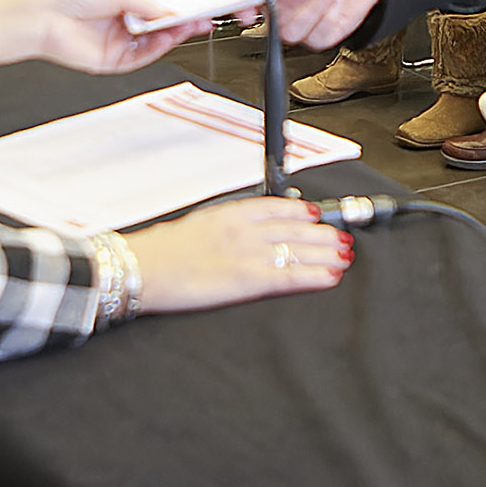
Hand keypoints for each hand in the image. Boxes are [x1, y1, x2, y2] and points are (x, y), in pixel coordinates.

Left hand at [0, 0, 230, 73]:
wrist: (44, 18)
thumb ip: (148, 2)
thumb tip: (172, 10)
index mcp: (130, 3)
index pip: (165, 6)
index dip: (187, 6)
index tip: (206, 3)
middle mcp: (129, 23)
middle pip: (167, 26)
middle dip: (189, 21)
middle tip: (209, 15)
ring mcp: (124, 42)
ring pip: (160, 42)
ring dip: (178, 34)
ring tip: (192, 23)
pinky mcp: (117, 61)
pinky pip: (145, 55)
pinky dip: (160, 46)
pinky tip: (169, 34)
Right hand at [125, 194, 350, 312]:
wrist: (141, 269)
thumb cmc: (160, 252)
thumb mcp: (195, 226)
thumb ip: (221, 226)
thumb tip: (237, 231)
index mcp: (229, 213)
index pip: (276, 207)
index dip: (302, 211)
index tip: (317, 214)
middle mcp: (244, 230)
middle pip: (294, 228)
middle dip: (322, 233)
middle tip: (342, 237)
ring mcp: (248, 253)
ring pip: (299, 249)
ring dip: (326, 252)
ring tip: (343, 255)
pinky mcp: (247, 279)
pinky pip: (290, 276)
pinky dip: (314, 275)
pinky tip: (330, 276)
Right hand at [258, 0, 382, 49]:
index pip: (247, 1)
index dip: (242, 8)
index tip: (247, 10)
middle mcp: (282, 7)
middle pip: (268, 22)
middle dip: (290, 4)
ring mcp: (300, 23)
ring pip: (290, 33)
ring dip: (312, 9)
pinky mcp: (319, 36)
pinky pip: (315, 38)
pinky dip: (328, 17)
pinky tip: (334, 1)